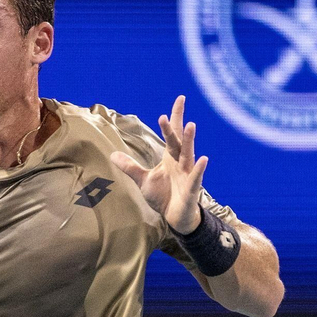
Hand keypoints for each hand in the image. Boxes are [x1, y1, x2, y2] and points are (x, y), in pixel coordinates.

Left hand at [110, 94, 208, 233]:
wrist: (175, 217)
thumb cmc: (163, 196)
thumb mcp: (143, 180)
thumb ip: (130, 167)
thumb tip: (112, 155)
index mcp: (170, 157)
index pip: (172, 133)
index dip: (175, 117)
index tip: (180, 99)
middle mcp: (180, 162)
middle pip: (178, 140)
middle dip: (176, 125)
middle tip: (175, 108)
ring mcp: (188, 174)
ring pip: (188, 154)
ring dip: (189, 141)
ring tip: (190, 125)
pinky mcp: (191, 189)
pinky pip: (196, 177)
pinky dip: (199, 169)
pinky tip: (203, 159)